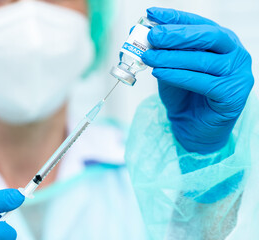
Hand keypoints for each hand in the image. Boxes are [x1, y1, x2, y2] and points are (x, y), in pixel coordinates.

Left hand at [141, 7, 253, 153]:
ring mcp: (238, 74)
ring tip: (149, 57)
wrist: (192, 127)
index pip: (198, 24)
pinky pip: (202, 82)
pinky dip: (177, 76)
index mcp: (221, 42)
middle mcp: (234, 54)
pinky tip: (158, 73)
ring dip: (172, 57)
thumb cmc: (183, 95)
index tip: (151, 13)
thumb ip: (160, 51)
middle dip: (177, 35)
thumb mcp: (169, 68)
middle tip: (153, 35)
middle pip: (208, 37)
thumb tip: (137, 30)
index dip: (175, 18)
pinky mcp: (233, 95)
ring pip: (203, 60)